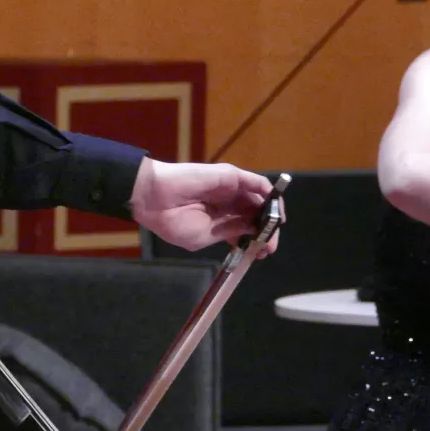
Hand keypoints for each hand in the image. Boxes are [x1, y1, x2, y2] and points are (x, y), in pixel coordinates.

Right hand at [129, 159, 278, 253]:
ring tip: (274, 230)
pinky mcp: (232, 176)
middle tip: (270, 246)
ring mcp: (232, 189)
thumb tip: (254, 232)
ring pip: (261, 200)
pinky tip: (274, 211)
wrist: (155, 199)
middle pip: (256, 215)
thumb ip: (230, 233)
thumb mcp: (205, 236)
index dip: (257, 240)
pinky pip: (258, 184)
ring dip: (271, 215)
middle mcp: (229, 203)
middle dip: (267, 231)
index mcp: (220, 220)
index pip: (246, 229)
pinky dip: (270, 195)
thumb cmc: (173, 222)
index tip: (263, 253)